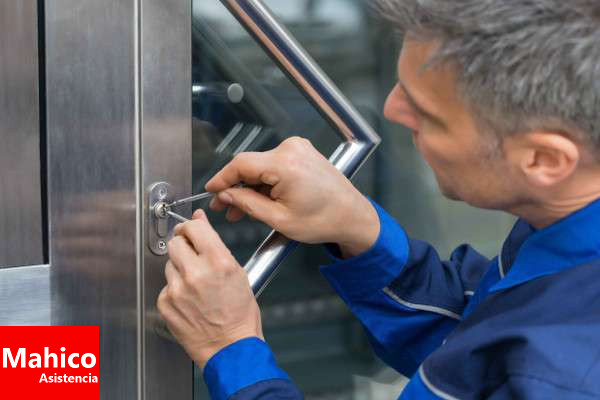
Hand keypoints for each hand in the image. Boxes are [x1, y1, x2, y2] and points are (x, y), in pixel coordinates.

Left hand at [156, 210, 262, 367]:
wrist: (230, 349)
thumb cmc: (239, 316)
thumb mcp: (237, 273)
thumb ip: (216, 245)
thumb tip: (200, 222)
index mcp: (218, 262)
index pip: (193, 227)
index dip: (191, 226)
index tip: (191, 229)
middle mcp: (195, 273)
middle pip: (175, 242)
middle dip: (183, 246)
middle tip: (192, 256)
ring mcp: (177, 289)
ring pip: (169, 263)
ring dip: (179, 268)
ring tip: (195, 284)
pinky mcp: (165, 303)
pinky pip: (165, 285)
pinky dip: (175, 289)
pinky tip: (189, 299)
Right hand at [206, 137, 379, 256]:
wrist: (352, 216)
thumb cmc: (323, 220)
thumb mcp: (279, 219)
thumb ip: (247, 204)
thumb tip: (226, 195)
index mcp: (285, 164)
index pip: (241, 164)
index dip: (221, 178)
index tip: (210, 191)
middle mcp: (291, 150)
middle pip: (250, 165)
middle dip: (236, 188)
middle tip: (224, 208)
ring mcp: (298, 149)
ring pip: (261, 167)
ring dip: (250, 187)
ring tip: (241, 210)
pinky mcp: (302, 153)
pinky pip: (274, 165)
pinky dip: (265, 182)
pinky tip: (259, 200)